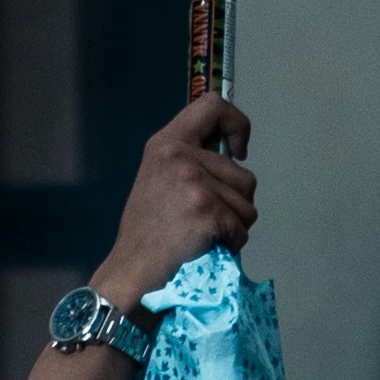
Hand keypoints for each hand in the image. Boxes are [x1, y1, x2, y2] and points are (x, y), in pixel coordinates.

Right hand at [94, 91, 255, 318]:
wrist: (131, 273)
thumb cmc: (147, 233)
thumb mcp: (159, 178)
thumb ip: (190, 161)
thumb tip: (232, 155)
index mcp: (166, 143)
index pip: (212, 106)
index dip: (236, 123)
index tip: (238, 150)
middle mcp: (180, 157)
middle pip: (244, 173)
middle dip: (234, 202)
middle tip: (201, 220)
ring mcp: (195, 184)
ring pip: (248, 203)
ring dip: (234, 224)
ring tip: (200, 234)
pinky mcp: (208, 212)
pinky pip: (242, 228)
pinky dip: (231, 244)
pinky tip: (204, 248)